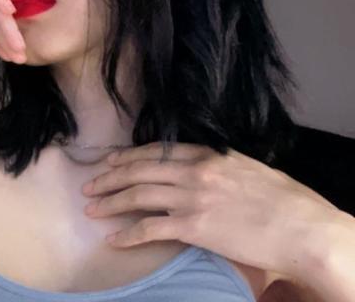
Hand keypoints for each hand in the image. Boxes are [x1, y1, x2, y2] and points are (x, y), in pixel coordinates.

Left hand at [81, 141, 341, 279]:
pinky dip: (128, 234)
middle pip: (140, 170)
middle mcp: (194, 172)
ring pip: (138, 196)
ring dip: (110, 202)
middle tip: (89, 185)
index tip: (110, 161)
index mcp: (208, 155)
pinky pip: (150, 228)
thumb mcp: (248, 168)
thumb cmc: (284, 199)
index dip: (128, 157)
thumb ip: (220, 164)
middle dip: (110, 178)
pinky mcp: (194, 227)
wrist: (301, 227)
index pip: (156, 151)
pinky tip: (113, 239)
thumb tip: (206, 166)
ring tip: (91, 208)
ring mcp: (192, 198)